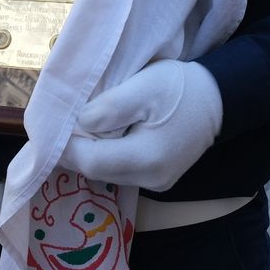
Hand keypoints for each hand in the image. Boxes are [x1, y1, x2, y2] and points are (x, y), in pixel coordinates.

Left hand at [60, 61, 222, 191]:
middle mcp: (151, 179)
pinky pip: (120, 170)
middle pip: (96, 171)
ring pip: (107, 173)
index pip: (90, 161)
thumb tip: (78, 124)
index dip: (66, 147)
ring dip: (88, 153)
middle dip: (73, 150)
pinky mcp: (159, 178)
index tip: (48, 127)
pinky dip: (105, 155)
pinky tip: (98, 137)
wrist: (220, 97)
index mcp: (147, 158)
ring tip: (74, 129)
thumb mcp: (144, 86)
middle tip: (56, 126)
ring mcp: (157, 183)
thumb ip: (109, 108)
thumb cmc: (182, 87)